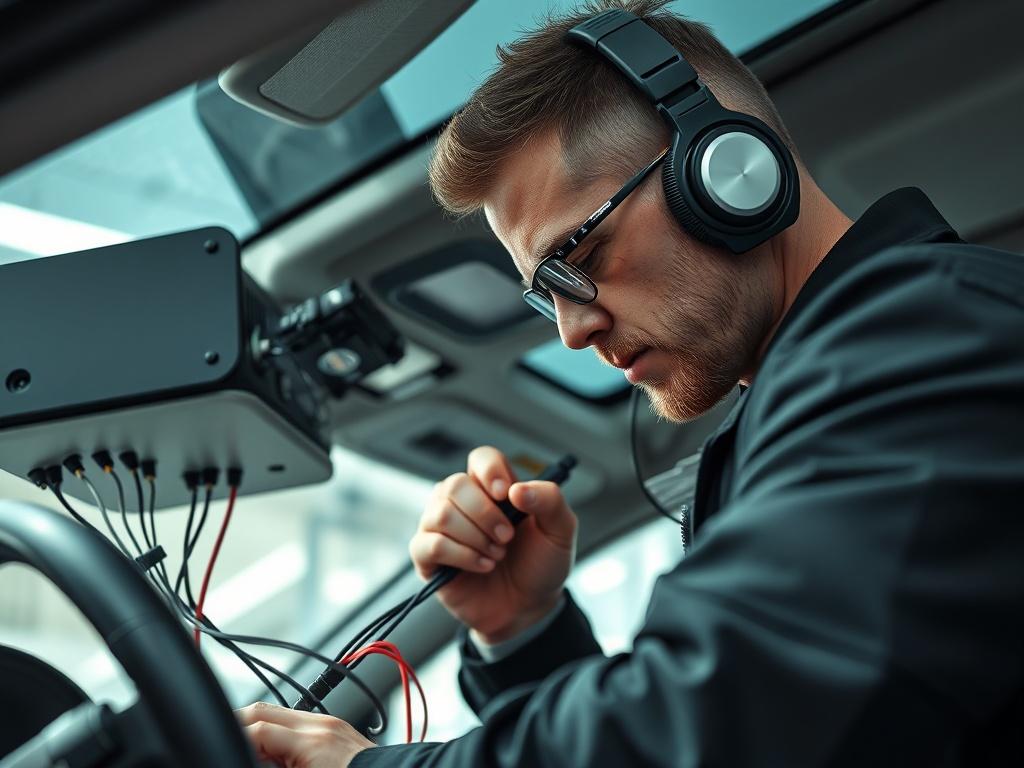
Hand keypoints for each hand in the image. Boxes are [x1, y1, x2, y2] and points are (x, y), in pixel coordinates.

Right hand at [237, 702, 375, 767]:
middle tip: (227, 741)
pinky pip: (299, 722)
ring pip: (280, 713)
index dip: (236, 738)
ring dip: (259, 729)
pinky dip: (280, 734)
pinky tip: (275, 755)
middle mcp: (322, 725)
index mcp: (313, 741)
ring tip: (250, 751)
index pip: (259, 728)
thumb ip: (272, 766)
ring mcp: (331, 724)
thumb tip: (251, 757)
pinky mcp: (337, 729)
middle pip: (265, 710)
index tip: (227, 749)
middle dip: (240, 725)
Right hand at [408, 446, 577, 641]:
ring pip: (440, 513)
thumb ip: (550, 501)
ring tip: (497, 554)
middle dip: (484, 513)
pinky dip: (460, 555)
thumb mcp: (561, 531)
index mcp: (493, 489)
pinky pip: (428, 544)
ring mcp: (441, 529)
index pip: (481, 458)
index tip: (507, 495)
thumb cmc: (541, 565)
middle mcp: (462, 503)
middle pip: (455, 484)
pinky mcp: (428, 558)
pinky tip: (483, 566)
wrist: (529, 609)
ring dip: (474, 537)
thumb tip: (517, 490)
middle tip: (507, 538)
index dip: (490, 471)